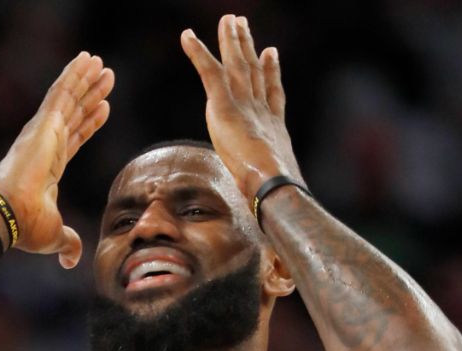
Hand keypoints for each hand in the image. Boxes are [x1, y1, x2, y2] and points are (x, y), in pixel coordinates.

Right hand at [0, 51, 114, 267]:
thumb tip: (72, 260)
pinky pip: (62, 93)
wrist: (9, 215)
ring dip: (86, 80)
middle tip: (107, 77)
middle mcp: (46, 144)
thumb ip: (67, 241)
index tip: (104, 109)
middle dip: (91, 95)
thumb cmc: (25, 226)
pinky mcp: (44, 124)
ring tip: (102, 63)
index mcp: (50, 165)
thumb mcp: (55, 234)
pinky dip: (74, 75)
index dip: (90, 123)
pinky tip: (86, 60)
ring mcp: (44, 132)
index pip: (75, 139)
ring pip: (69, 98)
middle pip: (75, 113)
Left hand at [180, 15, 304, 199]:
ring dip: (230, 40)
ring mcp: (245, 105)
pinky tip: (187, 36)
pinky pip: (209, 72)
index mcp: (273, 127)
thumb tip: (270, 219)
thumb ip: (267, 191)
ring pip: (236, 64)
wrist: (273, 186)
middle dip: (248, 46)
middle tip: (242, 25)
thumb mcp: (271, 191)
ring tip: (227, 20)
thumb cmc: (274, 197)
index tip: (271, 52)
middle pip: (255, 70)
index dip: (271, 71)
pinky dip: (197, 52)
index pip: (272, 93)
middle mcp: (261, 110)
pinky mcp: (225, 106)